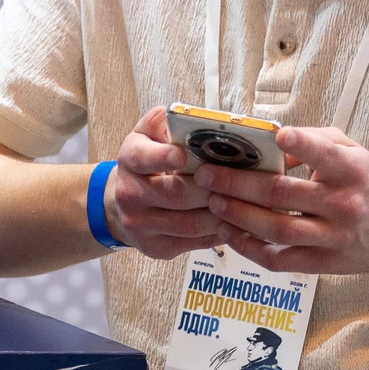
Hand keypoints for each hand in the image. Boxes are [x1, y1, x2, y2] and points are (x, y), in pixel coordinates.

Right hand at [105, 107, 226, 259]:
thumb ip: (171, 123)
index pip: (143, 158)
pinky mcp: (155, 247)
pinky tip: (234, 221)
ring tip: (246, 203)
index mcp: (129, 159)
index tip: (183, 156)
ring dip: (222, 213)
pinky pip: (194, 242)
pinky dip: (219, 232)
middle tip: (241, 181)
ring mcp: (140, 225)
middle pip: (176, 194)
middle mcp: (129, 194)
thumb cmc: (148, 162)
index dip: (164, 157)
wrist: (122, 202)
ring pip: (190, 223)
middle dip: (212, 188)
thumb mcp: (150, 134)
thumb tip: (204, 122)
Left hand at [195, 125, 368, 274]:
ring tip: (212, 202)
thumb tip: (271, 140)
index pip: (326, 156)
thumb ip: (316, 141)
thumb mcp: (352, 152)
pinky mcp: (323, 264)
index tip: (278, 134)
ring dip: (238, 216)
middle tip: (204, 174)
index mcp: (352, 171)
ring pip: (278, 229)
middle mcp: (344, 205)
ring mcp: (334, 238)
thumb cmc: (363, 184)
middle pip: (284, 195)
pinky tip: (227, 233)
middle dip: (238, 184)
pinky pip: (279, 259)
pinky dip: (248, 248)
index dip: (303, 145)